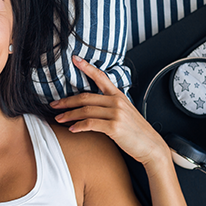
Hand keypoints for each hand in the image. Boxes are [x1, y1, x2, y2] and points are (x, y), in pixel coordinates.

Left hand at [51, 56, 170, 167]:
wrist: (151, 146)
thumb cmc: (136, 131)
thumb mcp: (126, 112)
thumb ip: (111, 105)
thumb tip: (92, 106)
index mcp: (119, 95)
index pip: (100, 77)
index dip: (86, 67)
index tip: (74, 59)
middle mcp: (117, 102)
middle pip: (86, 97)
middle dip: (67, 101)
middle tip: (54, 104)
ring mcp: (116, 114)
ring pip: (85, 110)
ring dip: (69, 115)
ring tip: (59, 118)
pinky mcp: (114, 127)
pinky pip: (91, 124)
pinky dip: (79, 126)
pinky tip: (72, 129)